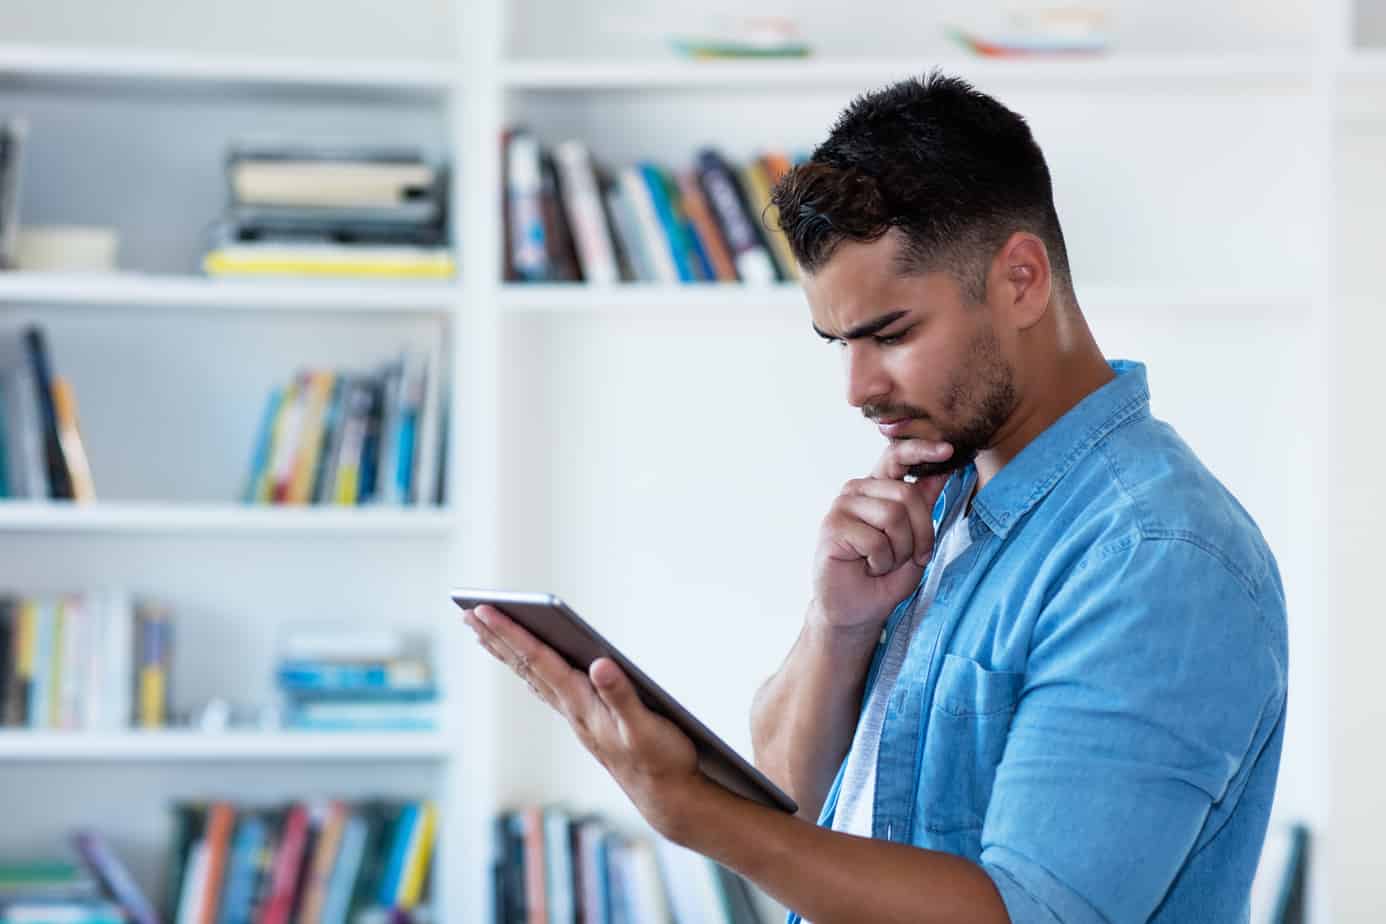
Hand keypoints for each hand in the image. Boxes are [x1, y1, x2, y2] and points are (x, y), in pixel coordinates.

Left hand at [462, 605, 706, 841]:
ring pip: (531, 676)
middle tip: (467, 612)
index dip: (511, 633)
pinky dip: (528, 669)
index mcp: (582, 703)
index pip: (539, 660)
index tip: (484, 611)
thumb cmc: (659, 760)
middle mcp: (572, 708)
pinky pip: (545, 687)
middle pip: (525, 666)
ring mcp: (576, 716)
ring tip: (482, 632)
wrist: (665, 797)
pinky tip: (523, 666)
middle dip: (497, 637)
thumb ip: (622, 695)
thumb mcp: (645, 727)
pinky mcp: (585, 720)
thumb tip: (600, 664)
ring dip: (506, 652)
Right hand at [810, 440, 953, 631]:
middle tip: (913, 558)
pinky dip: (882, 562)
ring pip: (893, 516)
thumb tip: (942, 469)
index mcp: (877, 487)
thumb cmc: (884, 577)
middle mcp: (857, 490)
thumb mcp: (915, 538)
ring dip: (900, 550)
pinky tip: (868, 567)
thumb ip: (923, 505)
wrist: (856, 611)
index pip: (897, 456)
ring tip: (884, 563)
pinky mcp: (832, 527)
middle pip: (907, 494)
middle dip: (921, 533)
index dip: (922, 449)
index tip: (948, 450)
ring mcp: (842, 506)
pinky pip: (876, 540)